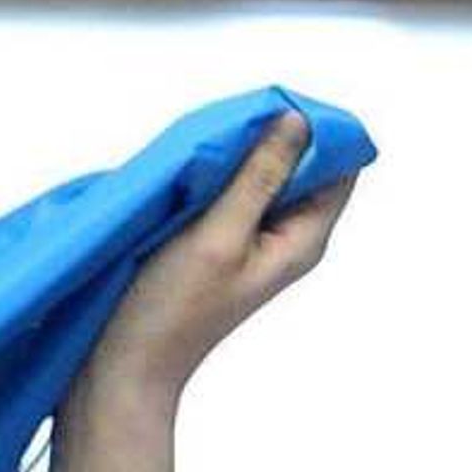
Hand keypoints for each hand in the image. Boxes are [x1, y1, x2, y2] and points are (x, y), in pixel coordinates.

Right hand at [71, 112, 354, 428]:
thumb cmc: (173, 308)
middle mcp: (287, 238)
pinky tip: (192, 168)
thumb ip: (262, 176)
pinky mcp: (222, 239)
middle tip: (232, 121)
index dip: (319, 129)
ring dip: (242, 152)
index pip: (342, 167)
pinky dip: (219, 172)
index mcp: (303, 240)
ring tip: (207, 144)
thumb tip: (297, 122)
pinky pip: (234, 190)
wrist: (129, 363)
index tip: (274, 108)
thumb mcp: (221, 233)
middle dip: (275, 135)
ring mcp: (254, 239)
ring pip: (266, 174)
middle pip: (305, 165)